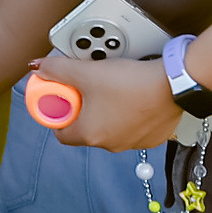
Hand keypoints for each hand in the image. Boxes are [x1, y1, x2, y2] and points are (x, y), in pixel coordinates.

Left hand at [42, 53, 178, 149]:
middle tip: (87, 88)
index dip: (59, 115)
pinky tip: (132, 97)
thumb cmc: (129, 82)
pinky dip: (128, 115)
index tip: (63, 100)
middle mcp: (111, 144)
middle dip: (83, 110)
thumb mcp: (85, 71)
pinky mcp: (152, 138)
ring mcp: (133, 143)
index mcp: (90, 135)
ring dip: (106, 112)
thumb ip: (57, 69)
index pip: (61, 133)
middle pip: (86, 129)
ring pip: (110, 128)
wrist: (173, 85)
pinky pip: (132, 128)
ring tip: (111, 89)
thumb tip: (39, 68)